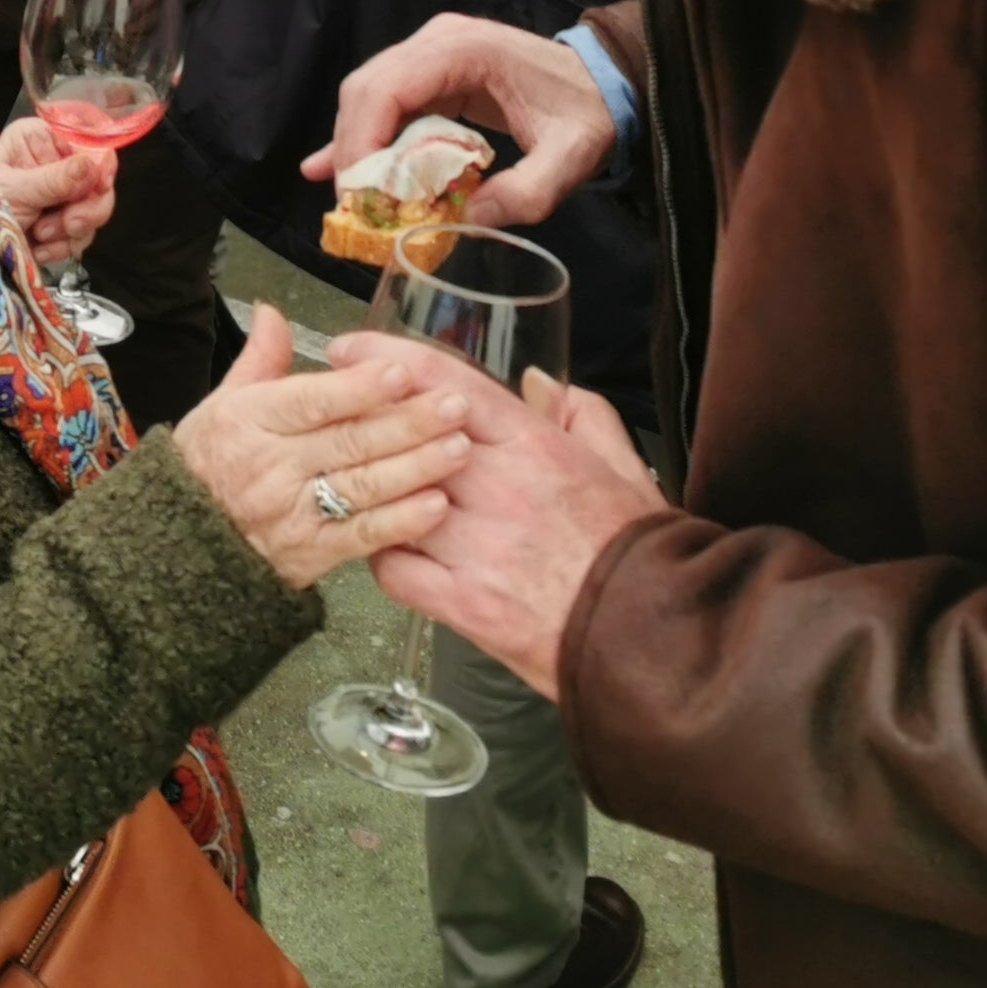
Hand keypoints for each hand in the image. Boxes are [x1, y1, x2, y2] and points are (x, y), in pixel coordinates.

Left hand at [0, 115, 115, 267]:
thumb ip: (55, 179)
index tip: (100, 185)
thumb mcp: (14, 189)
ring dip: (69, 231)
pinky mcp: (60, 224)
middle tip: (69, 224)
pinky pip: (82, 235)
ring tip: (40, 236)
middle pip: (98, 180)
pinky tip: (40, 249)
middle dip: (85, 208)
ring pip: (94, 211)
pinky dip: (63, 247)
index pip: (86, 141)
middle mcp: (54, 162)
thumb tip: (93, 164)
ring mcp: (59, 195)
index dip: (100, 164)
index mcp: (39, 139)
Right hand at [171, 308, 475, 589]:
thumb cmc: (207, 464)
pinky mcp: (310, 554)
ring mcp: (292, 513)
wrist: (184, 544)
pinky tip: (436, 505)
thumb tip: (274, 311)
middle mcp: (272, 466)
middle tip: (455, 406)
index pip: (312, 401)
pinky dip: (401, 521)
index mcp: (250, 420)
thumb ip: (260, 359)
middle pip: (349, 441)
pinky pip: (362, 536)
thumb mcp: (222, 404)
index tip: (403, 373)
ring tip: (460, 448)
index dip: (359, 388)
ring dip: (416, 467)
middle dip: (408, 422)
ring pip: (363, 486)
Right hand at [306, 13, 616, 226]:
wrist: (607, 81)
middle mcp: (437, 41)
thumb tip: (467, 220)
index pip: (388, 88)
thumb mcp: (570, 157)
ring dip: (354, 147)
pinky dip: (362, 136)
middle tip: (352, 207)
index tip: (356, 194)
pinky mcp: (432, 72)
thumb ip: (526, 191)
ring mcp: (431, 52)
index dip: (362, 140)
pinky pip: (385, 102)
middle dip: (352, 150)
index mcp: (465, 50)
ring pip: (368, 96)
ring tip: (349, 201)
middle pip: (366, 89)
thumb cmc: (587, 112)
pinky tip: (325, 166)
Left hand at [340, 337, 668, 694]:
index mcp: (535, 447)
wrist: (654, 637)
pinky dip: (384, 557)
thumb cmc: (642, 552)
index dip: (390, 360)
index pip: (447, 385)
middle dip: (364, 419)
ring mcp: (476, 547)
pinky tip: (388, 549)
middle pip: (406, 435)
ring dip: (370, 489)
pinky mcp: (465, 604)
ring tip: (352, 482)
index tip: (354, 350)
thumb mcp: (623, 466)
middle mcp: (498, 488)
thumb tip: (542, 382)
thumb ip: (583, 415)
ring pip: (392, 499)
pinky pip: (396, 571)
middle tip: (332, 412)